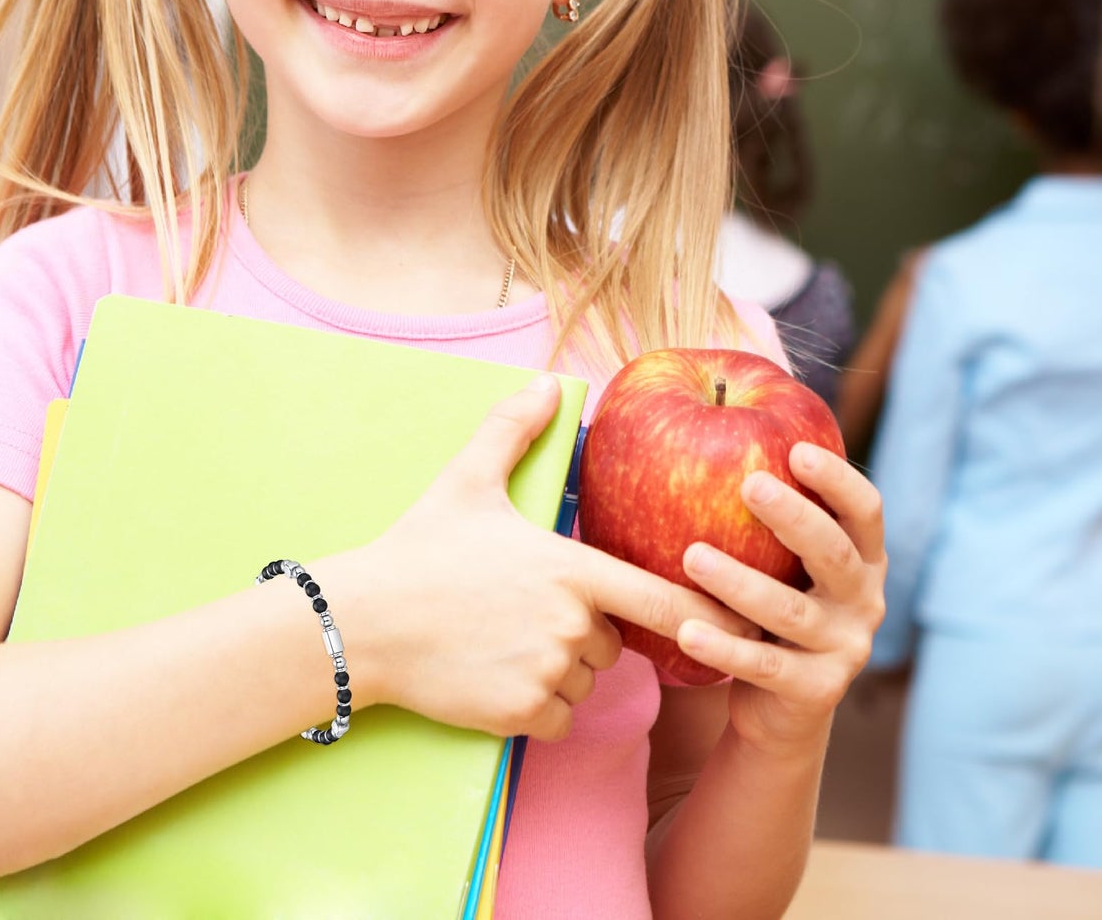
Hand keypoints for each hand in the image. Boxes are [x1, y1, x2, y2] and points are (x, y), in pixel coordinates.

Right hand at [339, 377, 757, 742]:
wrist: (366, 619)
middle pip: (612, 643)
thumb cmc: (421, 548)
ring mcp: (547, 671)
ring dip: (559, 672)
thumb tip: (547, 382)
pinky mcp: (521, 714)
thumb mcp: (467, 480)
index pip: (662, 598)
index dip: (703, 611)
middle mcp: (571, 623)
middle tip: (526, 613)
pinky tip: (494, 678)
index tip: (734, 618)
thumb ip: (513, 431)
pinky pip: (557, 718)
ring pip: (584, 683)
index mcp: (570, 567)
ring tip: (501, 641)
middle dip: (585, 634)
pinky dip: (537, 708)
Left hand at [672, 443, 887, 757]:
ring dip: (741, 582)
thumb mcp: (778, 560)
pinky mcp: (816, 693)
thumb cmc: (767, 605)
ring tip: (692, 556)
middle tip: (748, 485)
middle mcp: (864, 600)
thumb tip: (702, 425)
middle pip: (835, 553)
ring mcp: (845, 649)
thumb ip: (762, 513)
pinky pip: (764, 667)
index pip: (865, 511)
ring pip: (791, 612)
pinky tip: (686, 629)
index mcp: (862, 558)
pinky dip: (724, 648)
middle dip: (795, 517)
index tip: (796, 448)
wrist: (781, 706)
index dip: (837, 479)